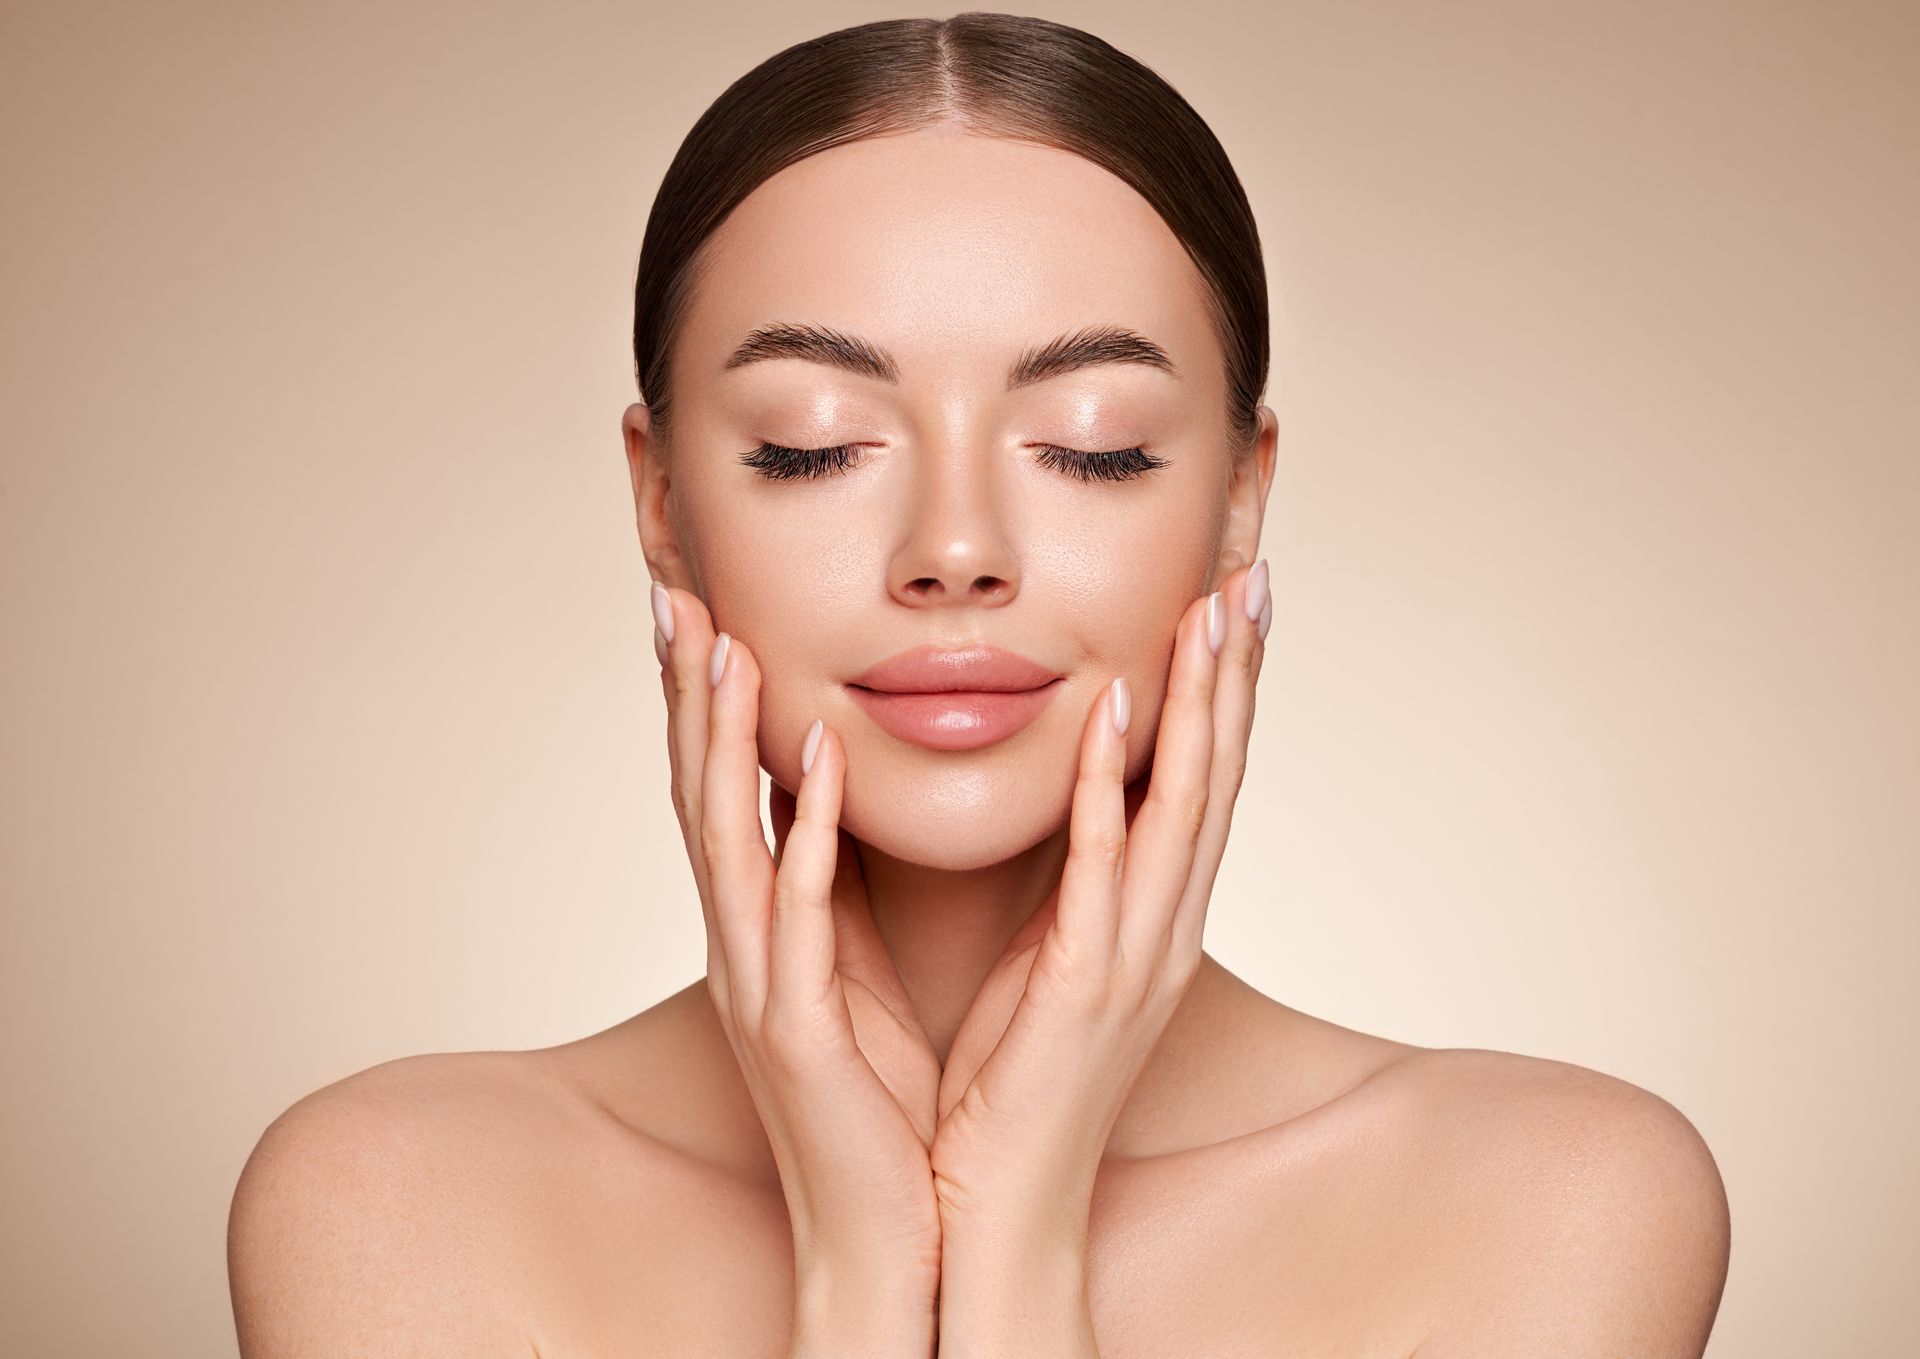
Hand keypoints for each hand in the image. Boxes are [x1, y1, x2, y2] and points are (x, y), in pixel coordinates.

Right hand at [651, 583, 943, 1340]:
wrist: (888, 1229)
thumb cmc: (876, 1098)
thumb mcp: (850, 970)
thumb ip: (837, 888)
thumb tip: (842, 800)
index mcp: (763, 928)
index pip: (723, 791)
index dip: (704, 699)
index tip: (700, 601)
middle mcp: (744, 943)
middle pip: (700, 793)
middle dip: (685, 691)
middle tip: (674, 585)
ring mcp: (759, 984)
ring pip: (725, 838)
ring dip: (718, 735)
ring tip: (720, 640)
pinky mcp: (795, 1028)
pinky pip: (794, 912)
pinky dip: (796, 830)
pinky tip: (806, 756)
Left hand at [928, 560, 1270, 1237]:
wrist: (994, 1203)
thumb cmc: (1007, 1078)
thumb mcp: (1044, 955)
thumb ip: (1059, 876)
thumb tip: (1047, 791)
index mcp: (1149, 915)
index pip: (1196, 779)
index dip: (1219, 688)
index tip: (1225, 594)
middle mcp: (1163, 925)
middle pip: (1216, 773)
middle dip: (1234, 670)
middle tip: (1248, 566)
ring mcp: (1137, 955)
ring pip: (1186, 805)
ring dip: (1202, 703)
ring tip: (1212, 607)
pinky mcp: (1089, 986)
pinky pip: (1104, 868)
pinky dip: (1117, 788)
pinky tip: (1118, 713)